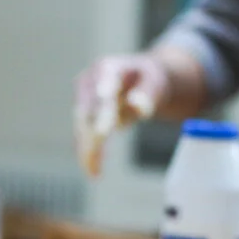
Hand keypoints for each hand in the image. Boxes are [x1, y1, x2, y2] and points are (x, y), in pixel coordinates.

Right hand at [72, 54, 165, 175]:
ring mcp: (83, 100)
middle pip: (90, 108)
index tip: (104, 110)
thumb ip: (148, 93)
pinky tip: (93, 171)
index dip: (103, 95)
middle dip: (94, 128)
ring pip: (84, 126)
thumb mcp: (154, 81)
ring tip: (94, 170)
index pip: (104, 81)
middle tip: (99, 146)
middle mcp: (89, 82)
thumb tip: (140, 107)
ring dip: (88, 148)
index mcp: (107, 67)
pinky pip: (84, 138)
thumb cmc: (148, 78)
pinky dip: (89, 154)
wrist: (137, 80)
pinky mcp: (84, 117)